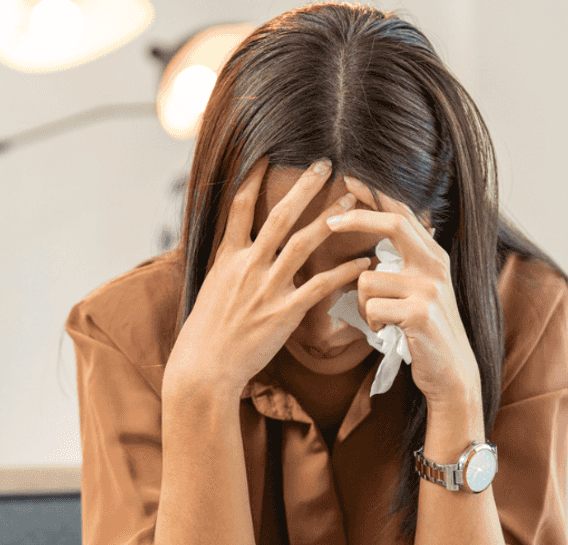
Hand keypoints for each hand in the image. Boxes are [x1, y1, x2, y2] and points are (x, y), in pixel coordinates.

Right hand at [166, 156, 364, 395]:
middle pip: (278, 216)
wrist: (203, 368)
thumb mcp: (212, 290)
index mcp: (227, 257)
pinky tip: (363, 262)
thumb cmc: (207, 333)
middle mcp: (246, 266)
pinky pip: (320, 285)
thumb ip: (230, 267)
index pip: (239, 206)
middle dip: (303, 188)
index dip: (253, 178)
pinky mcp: (284, 312)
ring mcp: (266, 287)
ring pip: (302, 243)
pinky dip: (344, 272)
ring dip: (329, 219)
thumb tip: (240, 252)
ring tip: (351, 201)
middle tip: (325, 164)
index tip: (268, 154)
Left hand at [327, 175, 481, 408]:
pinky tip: (388, 332)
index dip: (375, 195)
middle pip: (394, 225)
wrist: (452, 373)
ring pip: (368, 279)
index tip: (349, 179)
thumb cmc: (427, 333)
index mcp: (434, 256)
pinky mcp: (420, 313)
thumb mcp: (422, 290)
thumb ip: (405, 263)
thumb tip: (376, 241)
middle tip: (328, 222)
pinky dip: (371, 322)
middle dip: (356, 219)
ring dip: (364, 304)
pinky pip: (372, 307)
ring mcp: (430, 288)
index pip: (403, 214)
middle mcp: (436, 266)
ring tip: (381, 320)